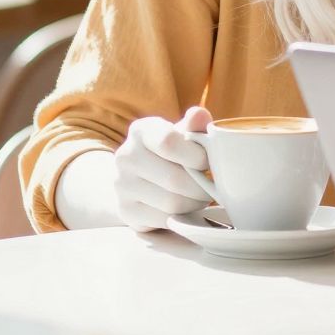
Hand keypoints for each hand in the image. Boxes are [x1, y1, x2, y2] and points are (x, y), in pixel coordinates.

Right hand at [111, 106, 213, 230]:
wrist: (138, 178)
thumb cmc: (170, 153)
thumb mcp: (182, 134)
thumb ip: (194, 126)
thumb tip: (200, 115)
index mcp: (141, 131)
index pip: (168, 142)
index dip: (197, 156)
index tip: (209, 163)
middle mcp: (125, 156)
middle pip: (175, 178)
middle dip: (202, 186)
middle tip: (212, 186)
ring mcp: (122, 186)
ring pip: (172, 202)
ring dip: (195, 202)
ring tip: (201, 196)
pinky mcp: (126, 211)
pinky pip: (164, 219)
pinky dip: (182, 216)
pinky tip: (186, 207)